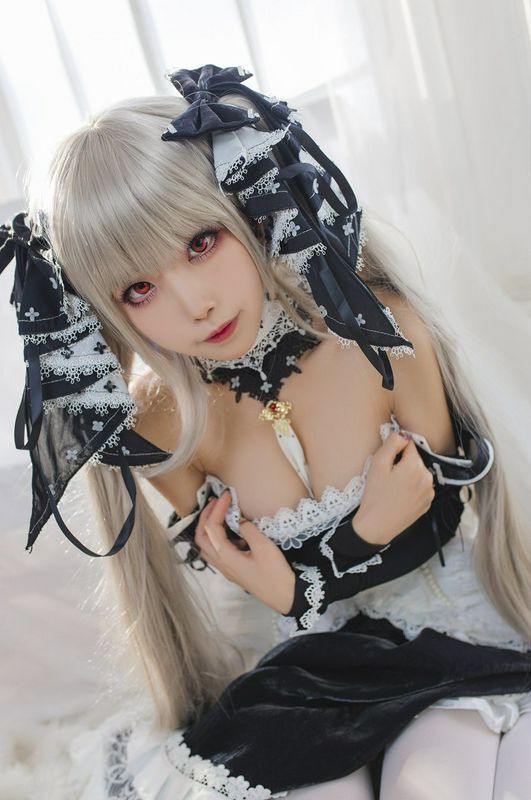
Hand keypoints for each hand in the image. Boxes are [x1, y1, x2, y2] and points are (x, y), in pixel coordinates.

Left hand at [194, 490, 296, 614]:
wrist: (285, 596)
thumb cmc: (275, 573)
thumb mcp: (263, 547)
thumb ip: (248, 530)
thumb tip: (238, 520)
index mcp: (225, 557)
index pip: (212, 528)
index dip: (217, 508)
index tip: (226, 495)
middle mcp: (222, 563)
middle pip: (201, 538)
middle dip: (206, 517)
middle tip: (216, 502)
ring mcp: (227, 568)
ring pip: (207, 546)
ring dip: (209, 528)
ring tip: (221, 513)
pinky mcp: (234, 570)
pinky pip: (218, 551)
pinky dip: (220, 537)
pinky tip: (234, 531)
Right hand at [354, 432, 434, 545]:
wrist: (377, 526)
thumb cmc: (375, 495)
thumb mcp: (377, 464)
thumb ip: (391, 443)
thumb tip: (403, 434)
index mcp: (415, 466)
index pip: (409, 444)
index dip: (396, 450)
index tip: (387, 461)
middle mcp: (427, 477)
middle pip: (415, 459)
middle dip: (402, 463)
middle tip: (387, 476)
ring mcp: (429, 491)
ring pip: (418, 473)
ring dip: (408, 475)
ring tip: (393, 488)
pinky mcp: (427, 503)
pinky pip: (421, 487)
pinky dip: (412, 488)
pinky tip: (399, 496)